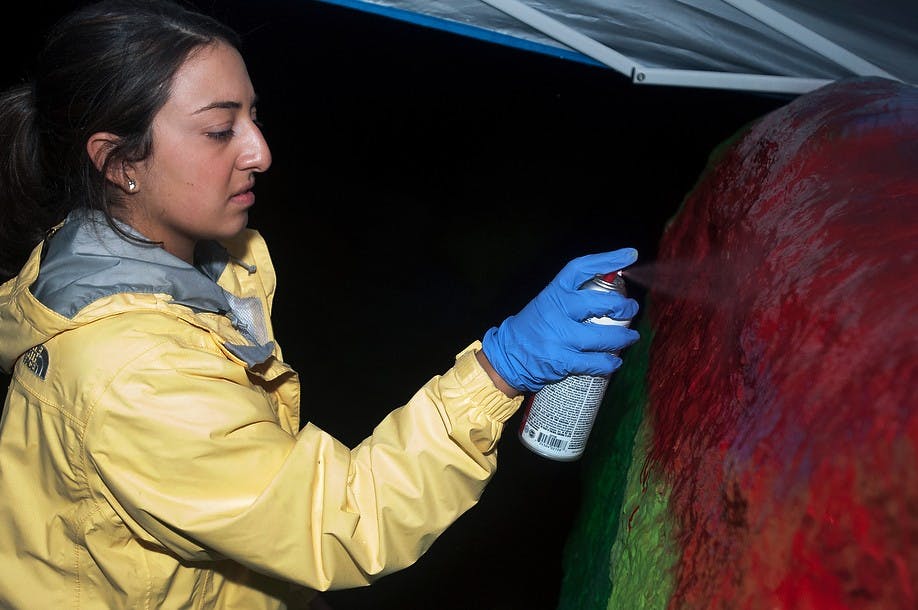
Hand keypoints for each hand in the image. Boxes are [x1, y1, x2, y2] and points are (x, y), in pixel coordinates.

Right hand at [481, 248, 640, 392]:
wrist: (508, 356)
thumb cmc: (533, 327)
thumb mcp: (547, 302)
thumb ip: (572, 296)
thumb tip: (608, 287)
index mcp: (554, 292)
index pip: (581, 268)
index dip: (607, 260)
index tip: (629, 255)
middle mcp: (557, 311)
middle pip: (600, 303)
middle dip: (623, 306)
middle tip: (631, 309)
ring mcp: (559, 337)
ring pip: (603, 337)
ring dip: (623, 338)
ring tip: (630, 338)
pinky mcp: (562, 361)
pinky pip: (595, 362)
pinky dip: (609, 362)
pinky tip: (614, 361)